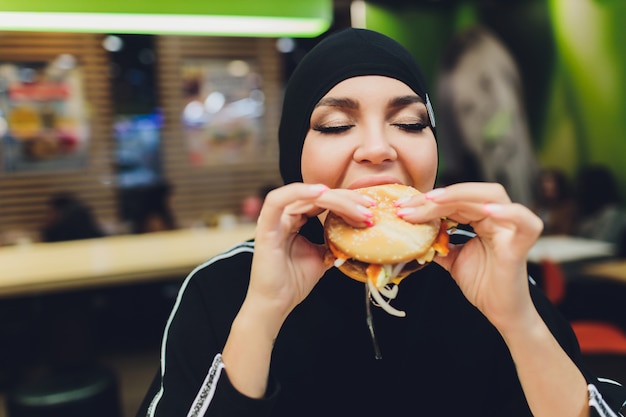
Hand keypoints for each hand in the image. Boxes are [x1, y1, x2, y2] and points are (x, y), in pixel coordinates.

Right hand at [245, 183, 374, 326]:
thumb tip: (355, 234)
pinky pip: (277, 201)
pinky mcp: (266, 227)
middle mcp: (284, 215)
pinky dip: (300, 192)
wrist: (277, 304)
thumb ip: (333, 241)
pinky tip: (321, 192)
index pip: (323, 201)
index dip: (348, 201)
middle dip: (347, 199)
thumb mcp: (322, 257)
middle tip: (370, 208)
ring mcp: (274, 219)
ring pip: (306, 196)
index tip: (370, 210)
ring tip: (358, 208)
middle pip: (318, 195)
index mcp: (295, 220)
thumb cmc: (294, 282)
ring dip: (335, 199)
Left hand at [396, 182, 543, 330]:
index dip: (427, 201)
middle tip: (407, 207)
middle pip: (467, 195)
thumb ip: (437, 242)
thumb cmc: (482, 284)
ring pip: (492, 196)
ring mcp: (510, 229)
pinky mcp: (520, 245)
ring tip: (433, 200)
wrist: (500, 312)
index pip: (453, 200)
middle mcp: (496, 218)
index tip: (401, 207)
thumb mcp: (451, 259)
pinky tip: (486, 210)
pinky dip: (509, 212)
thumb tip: (412, 231)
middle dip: (435, 198)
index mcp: (480, 219)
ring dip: (460, 195)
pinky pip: (525, 223)